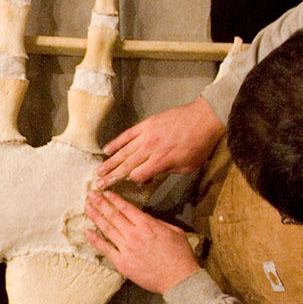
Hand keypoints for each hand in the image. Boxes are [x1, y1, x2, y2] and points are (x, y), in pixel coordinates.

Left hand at [84, 190, 200, 293]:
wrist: (179, 278)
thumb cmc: (180, 256)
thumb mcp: (174, 231)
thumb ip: (157, 222)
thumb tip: (146, 218)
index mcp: (147, 225)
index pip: (126, 208)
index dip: (114, 199)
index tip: (106, 193)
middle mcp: (134, 234)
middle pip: (113, 215)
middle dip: (100, 203)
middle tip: (91, 195)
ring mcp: (126, 248)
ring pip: (106, 228)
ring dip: (95, 216)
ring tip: (87, 208)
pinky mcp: (122, 262)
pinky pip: (105, 249)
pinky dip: (95, 240)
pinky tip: (87, 232)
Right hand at [94, 96, 224, 187]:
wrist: (204, 119)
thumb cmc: (199, 144)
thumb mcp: (187, 166)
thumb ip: (167, 171)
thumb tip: (153, 175)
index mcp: (161, 161)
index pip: (138, 175)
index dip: (132, 181)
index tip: (129, 184)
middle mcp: (150, 149)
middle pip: (126, 165)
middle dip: (111, 176)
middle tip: (99, 183)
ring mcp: (146, 135)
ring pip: (123, 151)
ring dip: (110, 162)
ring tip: (98, 170)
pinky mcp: (146, 125)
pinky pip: (127, 135)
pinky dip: (116, 142)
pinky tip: (106, 150)